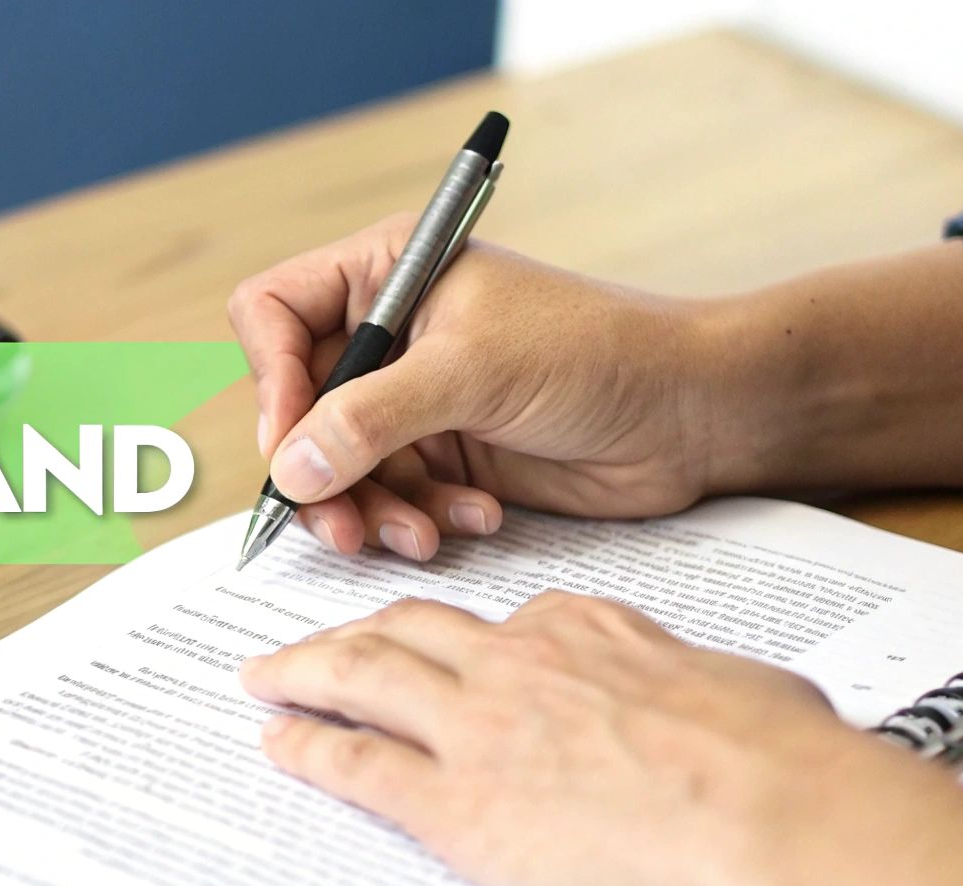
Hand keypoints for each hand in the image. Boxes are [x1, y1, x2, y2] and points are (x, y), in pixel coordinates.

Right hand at [228, 215, 715, 559]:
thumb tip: (290, 466)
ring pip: (338, 467)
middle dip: (321, 473)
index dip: (272, 381)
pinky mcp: (444, 457)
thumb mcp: (474, 373)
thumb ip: (373, 418)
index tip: (293, 445)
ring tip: (420, 534)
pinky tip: (475, 516)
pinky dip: (420, 519)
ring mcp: (414, 400)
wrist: (689, 416)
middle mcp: (389, 335)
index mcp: (386, 274)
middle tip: (343, 526)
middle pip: (297, 408)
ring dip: (373, 510)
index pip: (273, 314)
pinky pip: (391, 499)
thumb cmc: (598, 353)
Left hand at [239, 593, 962, 885]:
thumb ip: (704, 690)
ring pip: (362, 677)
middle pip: (409, 631)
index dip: (457, 636)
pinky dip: (308, 749)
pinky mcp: (457, 804)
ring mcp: (481, 729)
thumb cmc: (783, 765)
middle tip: (315, 642)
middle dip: (353, 634)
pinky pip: (358, 765)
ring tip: (267, 675)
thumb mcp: (750, 693)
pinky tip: (280, 744)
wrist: (773, 820)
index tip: (438, 643)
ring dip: (303, 672)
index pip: (503, 622)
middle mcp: (521, 666)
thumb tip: (729, 704)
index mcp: (592, 635)